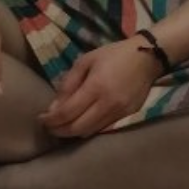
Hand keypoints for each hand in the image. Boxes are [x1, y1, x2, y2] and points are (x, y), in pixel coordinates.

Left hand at [38, 39, 161, 138]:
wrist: (148, 57)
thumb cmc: (114, 55)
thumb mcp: (86, 61)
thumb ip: (68, 84)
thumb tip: (53, 108)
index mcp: (96, 87)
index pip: (67, 113)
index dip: (51, 120)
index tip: (41, 119)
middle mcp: (108, 103)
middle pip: (77, 128)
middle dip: (59, 131)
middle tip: (48, 127)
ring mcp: (119, 112)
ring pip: (89, 132)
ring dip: (71, 133)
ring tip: (61, 127)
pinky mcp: (127, 116)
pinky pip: (102, 129)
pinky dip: (87, 129)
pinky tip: (79, 123)